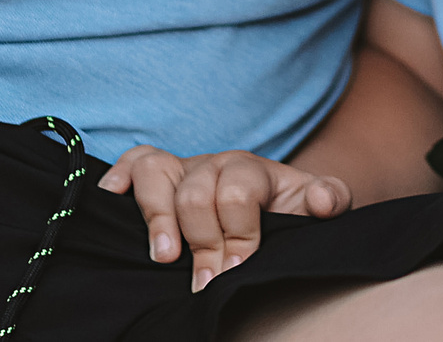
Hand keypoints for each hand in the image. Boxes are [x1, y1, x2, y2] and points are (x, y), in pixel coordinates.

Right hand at [97, 145, 351, 290]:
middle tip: (205, 280)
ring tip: (165, 255)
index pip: (237, 193)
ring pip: (157, 172)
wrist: (279, 204)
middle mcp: (216, 164)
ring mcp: (185, 168)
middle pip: (196, 191)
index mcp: (254, 171)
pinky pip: (134, 161)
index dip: (237, 235)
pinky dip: (118, 176)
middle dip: (202, 241)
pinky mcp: (160, 177)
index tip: (236, 270)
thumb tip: (319, 202)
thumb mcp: (320, 206)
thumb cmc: (293, 212)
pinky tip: (112, 198)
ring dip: (157, 215)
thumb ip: (330, 200)